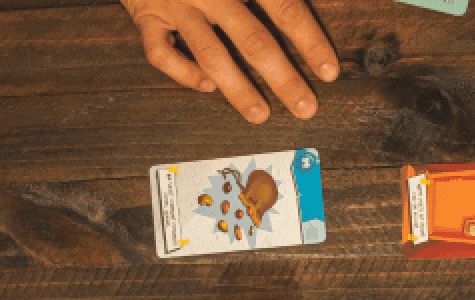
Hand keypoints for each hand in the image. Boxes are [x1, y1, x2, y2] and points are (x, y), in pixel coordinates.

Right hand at [121, 0, 338, 122]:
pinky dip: (185, 73)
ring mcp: (176, 5)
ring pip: (211, 55)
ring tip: (260, 114)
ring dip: (239, 89)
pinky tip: (207, 86)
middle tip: (305, 107)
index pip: (285, 9)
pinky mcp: (147, 16)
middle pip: (253, 40)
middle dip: (283, 78)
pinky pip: (162, 54)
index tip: (328, 70)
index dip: (310, 41)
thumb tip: (297, 7)